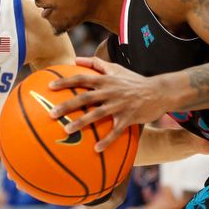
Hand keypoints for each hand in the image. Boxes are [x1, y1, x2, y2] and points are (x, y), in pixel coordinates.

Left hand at [49, 57, 166, 150]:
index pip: (82, 78)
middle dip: (67, 105)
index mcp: (106, 80)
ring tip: (67, 130)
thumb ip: (96, 63)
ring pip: (97, 115)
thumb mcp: (116, 68)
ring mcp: (119, 105)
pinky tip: (96, 150)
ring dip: (81, 122)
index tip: (50, 86)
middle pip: (85, 98)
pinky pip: (116, 131)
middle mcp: (110, 91)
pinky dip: (107, 140)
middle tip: (51, 113)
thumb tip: (75, 59)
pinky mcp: (128, 118)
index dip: (66, 82)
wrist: (159, 91)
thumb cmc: (134, 80)